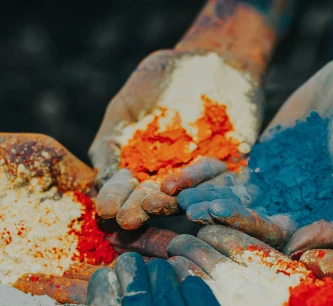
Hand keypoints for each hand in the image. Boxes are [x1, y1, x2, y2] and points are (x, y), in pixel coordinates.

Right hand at [90, 49, 261, 229]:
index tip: (106, 210)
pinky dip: (216, 194)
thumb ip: (111, 143)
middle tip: (128, 221)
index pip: (123, 189)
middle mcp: (168, 181)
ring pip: (187, 196)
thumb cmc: (162, 78)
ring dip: (173, 203)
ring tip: (160, 204)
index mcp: (139, 170)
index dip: (115, 198)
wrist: (214, 57)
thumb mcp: (128, 106)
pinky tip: (204, 200)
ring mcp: (201, 179)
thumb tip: (98, 181)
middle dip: (140, 209)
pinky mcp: (234, 171)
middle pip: (152, 200)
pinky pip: (226, 187)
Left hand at [177, 58, 332, 254]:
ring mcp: (271, 191)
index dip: (243, 227)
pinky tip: (174, 180)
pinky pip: (224, 178)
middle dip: (216, 216)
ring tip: (172, 194)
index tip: (215, 220)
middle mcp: (290, 214)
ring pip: (229, 201)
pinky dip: (201, 179)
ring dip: (202, 200)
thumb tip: (297, 252)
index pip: (273, 235)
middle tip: (189, 211)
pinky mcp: (257, 167)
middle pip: (245, 222)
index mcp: (315, 224)